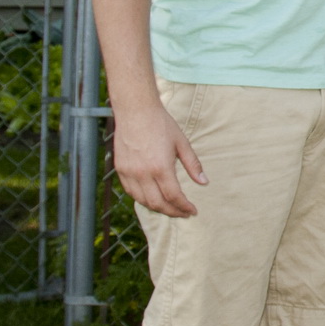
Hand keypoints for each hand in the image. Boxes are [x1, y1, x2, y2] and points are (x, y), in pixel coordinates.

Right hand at [112, 101, 206, 216]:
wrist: (135, 111)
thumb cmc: (162, 125)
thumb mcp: (182, 143)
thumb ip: (193, 165)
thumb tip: (204, 182)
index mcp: (161, 167)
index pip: (174, 197)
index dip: (184, 207)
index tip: (193, 211)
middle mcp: (142, 173)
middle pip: (157, 203)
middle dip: (172, 212)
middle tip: (184, 214)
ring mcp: (129, 172)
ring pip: (142, 201)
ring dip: (157, 208)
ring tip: (170, 209)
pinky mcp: (120, 169)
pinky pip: (131, 192)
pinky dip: (142, 199)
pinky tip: (153, 199)